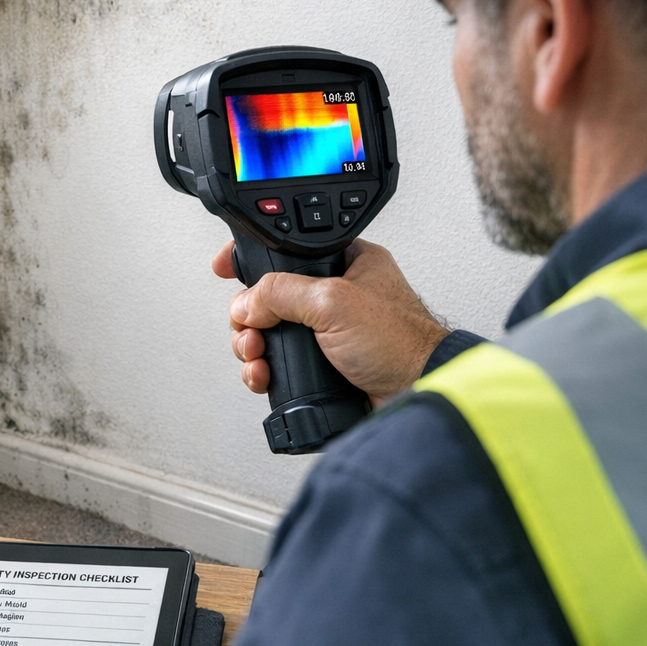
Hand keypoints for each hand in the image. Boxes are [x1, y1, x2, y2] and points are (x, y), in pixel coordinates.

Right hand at [214, 239, 450, 406]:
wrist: (419, 394)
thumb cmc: (401, 343)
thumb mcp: (333, 302)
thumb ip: (281, 292)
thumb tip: (246, 303)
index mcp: (346, 263)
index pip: (288, 251)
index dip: (254, 259)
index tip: (227, 268)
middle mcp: (335, 296)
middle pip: (269, 298)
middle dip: (249, 317)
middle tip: (249, 331)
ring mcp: (328, 333)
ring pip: (270, 333)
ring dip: (252, 347)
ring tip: (257, 358)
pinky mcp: (324, 366)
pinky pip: (280, 363)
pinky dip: (264, 370)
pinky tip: (265, 376)